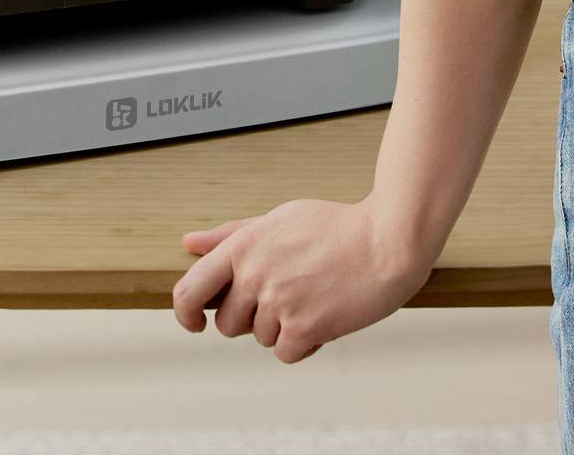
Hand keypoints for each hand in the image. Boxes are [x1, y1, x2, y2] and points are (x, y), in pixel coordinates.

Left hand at [170, 197, 432, 361]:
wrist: (388, 239)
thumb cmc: (336, 227)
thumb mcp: (279, 219)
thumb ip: (231, 235)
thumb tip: (189, 244)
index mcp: (243, 246)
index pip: (189, 289)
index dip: (185, 314)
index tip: (196, 322)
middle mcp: (254, 275)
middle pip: (227, 324)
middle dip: (249, 320)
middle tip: (284, 299)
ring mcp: (278, 302)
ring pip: (260, 339)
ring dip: (282, 328)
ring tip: (313, 298)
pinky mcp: (303, 327)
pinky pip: (284, 353)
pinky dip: (303, 343)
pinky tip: (324, 316)